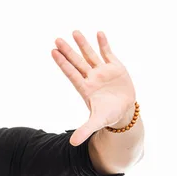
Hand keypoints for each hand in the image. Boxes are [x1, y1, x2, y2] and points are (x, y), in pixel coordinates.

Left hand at [52, 30, 136, 145]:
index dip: (62, 62)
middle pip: (77, 61)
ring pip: (90, 55)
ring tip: (74, 31)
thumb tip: (72, 144)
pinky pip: (108, 53)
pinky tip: (99, 33)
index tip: (53, 51)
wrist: (123, 112)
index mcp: (85, 88)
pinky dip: (104, 44)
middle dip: (68, 51)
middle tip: (57, 39)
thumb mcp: (96, 122)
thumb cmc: (108, 116)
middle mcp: (91, 77)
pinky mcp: (115, 68)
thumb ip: (84, 131)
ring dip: (83, 44)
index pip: (71, 72)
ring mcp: (102, 71)